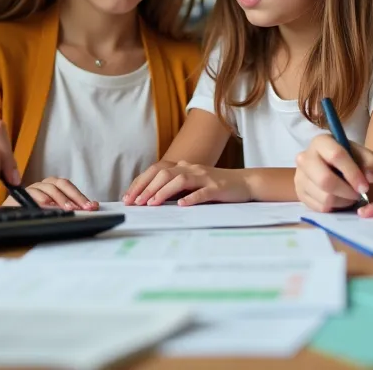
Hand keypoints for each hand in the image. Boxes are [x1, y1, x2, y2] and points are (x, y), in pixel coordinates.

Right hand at [18, 177, 97, 210]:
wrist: (13, 215)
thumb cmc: (37, 212)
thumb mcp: (56, 210)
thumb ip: (73, 206)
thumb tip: (94, 205)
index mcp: (53, 185)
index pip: (69, 186)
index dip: (80, 195)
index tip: (91, 206)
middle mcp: (44, 184)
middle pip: (61, 185)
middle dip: (74, 197)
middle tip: (82, 208)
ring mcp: (33, 188)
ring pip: (49, 189)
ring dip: (60, 200)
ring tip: (68, 210)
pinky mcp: (22, 195)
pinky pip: (33, 195)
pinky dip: (42, 200)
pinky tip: (49, 208)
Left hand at [124, 161, 250, 205]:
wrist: (245, 182)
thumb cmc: (216, 186)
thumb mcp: (193, 184)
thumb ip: (175, 188)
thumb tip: (150, 199)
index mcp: (183, 167)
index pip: (156, 171)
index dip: (141, 183)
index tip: (128, 197)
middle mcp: (191, 168)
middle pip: (164, 173)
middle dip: (147, 188)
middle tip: (135, 202)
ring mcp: (205, 177)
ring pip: (180, 180)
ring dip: (163, 192)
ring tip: (151, 204)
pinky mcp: (217, 187)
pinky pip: (202, 192)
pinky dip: (190, 198)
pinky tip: (181, 205)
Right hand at [295, 135, 372, 211]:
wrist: (329, 166)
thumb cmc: (348, 159)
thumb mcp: (363, 155)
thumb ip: (371, 163)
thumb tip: (369, 178)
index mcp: (321, 142)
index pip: (336, 156)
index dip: (353, 173)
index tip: (365, 187)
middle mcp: (304, 158)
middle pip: (325, 180)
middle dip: (346, 191)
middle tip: (358, 194)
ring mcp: (299, 177)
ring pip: (324, 197)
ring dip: (343, 201)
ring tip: (350, 196)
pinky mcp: (299, 193)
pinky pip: (320, 208)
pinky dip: (335, 208)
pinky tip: (340, 199)